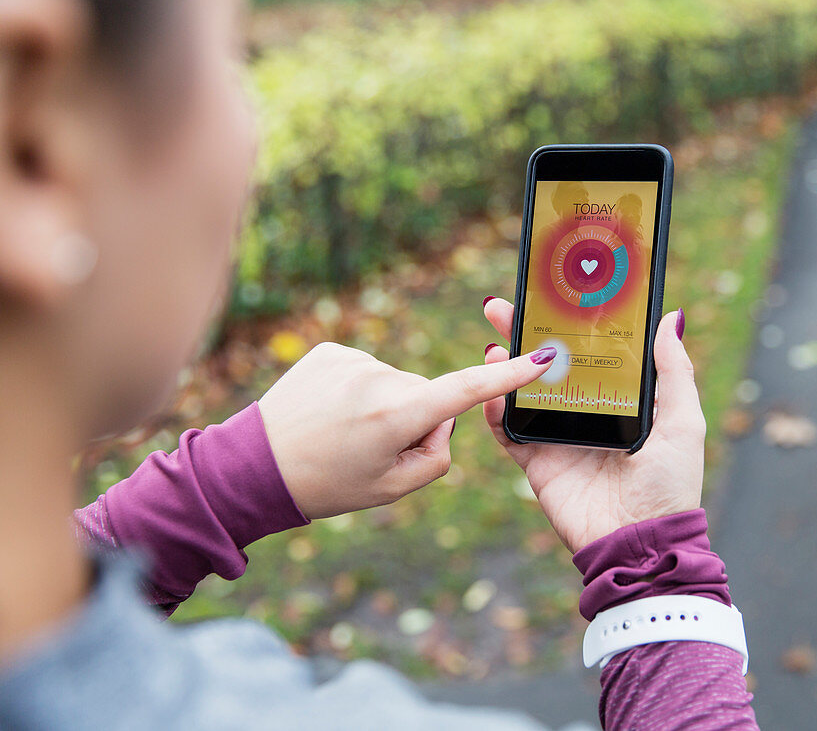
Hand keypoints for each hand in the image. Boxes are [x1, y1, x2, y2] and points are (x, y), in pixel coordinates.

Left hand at [258, 341, 556, 518]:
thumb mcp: (393, 488)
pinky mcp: (332, 350)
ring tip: (342, 432)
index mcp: (398, 415)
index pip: (467, 390)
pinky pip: (368, 370)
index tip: (539, 358)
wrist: (256, 467)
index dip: (508, 375)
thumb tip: (442, 417)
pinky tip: (329, 412)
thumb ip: (437, 454)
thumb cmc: (328, 485)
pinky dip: (359, 391)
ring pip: (396, 382)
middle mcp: (379, 378)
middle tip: (372, 450)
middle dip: (416, 417)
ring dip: (384, 404)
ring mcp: (353, 359)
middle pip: (427, 394)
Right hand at [481, 298, 704, 552]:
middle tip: (505, 305)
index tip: (554, 293)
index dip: (570, 324)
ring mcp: (558, 438)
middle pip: (548, 365)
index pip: (590, 353)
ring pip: (523, 392)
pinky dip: (494, 411)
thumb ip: (673, 372)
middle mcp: (586, 414)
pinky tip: (489, 387)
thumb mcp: (682, 422)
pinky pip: (508, 433)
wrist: (640, 543)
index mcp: (620, 401)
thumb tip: (670, 318)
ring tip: (494, 340)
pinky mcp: (537, 463)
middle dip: (525, 334)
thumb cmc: (670, 485)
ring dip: (504, 365)